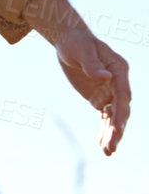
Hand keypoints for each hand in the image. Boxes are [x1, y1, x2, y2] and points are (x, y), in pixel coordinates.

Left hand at [54, 28, 130, 154]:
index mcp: (119, 70)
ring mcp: (109, 92)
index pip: (123, 95)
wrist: (69, 42)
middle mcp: (118, 83)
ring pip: (113, 116)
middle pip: (121, 109)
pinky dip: (104, 130)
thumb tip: (105, 77)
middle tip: (112, 147)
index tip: (117, 128)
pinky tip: (102, 145)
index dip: (121, 112)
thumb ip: (92, 65)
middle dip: (117, 129)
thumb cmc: (77, 42)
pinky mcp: (99, 97)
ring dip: (111, 134)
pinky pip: (104, 116)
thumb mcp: (82, 50)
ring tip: (108, 152)